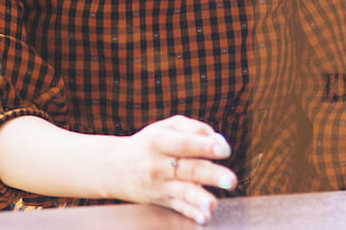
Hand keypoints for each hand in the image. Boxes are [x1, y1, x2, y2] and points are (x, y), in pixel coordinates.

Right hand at [106, 115, 237, 224]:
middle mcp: (159, 164)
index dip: (204, 146)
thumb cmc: (148, 143)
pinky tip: (204, 219)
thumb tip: (218, 139)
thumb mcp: (164, 127)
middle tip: (231, 180)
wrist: (114, 167)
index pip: (184, 143)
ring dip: (199, 199)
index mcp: (159, 140)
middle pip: (188, 169)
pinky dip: (191, 214)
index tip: (224, 149)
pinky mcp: (162, 200)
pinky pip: (179, 208)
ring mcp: (160, 185)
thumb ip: (192, 128)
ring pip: (183, 192)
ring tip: (213, 204)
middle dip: (211, 175)